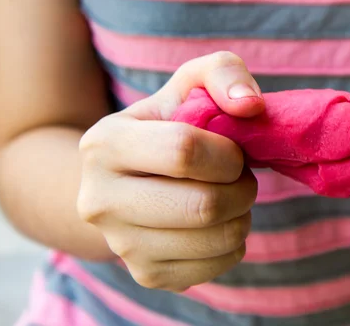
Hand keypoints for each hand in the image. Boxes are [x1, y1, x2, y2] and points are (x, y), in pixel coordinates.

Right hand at [77, 52, 264, 291]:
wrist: (128, 180)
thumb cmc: (168, 126)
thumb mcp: (188, 85)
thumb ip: (222, 73)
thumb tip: (250, 106)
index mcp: (104, 144)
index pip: (184, 151)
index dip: (227, 153)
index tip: (232, 151)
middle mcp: (99, 201)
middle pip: (203, 206)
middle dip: (242, 188)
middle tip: (239, 177)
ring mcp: (120, 245)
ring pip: (215, 239)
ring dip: (243, 215)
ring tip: (230, 197)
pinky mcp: (146, 275)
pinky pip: (217, 266)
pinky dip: (235, 243)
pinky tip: (218, 224)